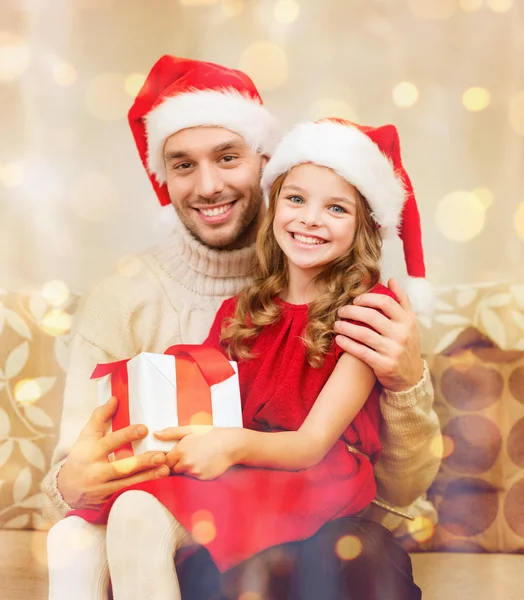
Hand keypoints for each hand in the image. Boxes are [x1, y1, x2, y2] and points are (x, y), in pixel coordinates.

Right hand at [57, 396, 169, 510]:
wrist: (65, 490)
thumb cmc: (82, 457)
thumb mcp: (86, 436)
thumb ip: (100, 417)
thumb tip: (115, 398)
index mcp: (91, 453)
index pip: (110, 442)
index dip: (127, 435)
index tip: (145, 428)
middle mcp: (96, 473)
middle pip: (121, 468)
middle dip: (141, 463)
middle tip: (161, 455)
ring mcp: (101, 490)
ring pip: (126, 485)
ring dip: (147, 478)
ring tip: (165, 470)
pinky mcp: (107, 503)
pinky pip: (125, 497)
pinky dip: (142, 492)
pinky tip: (157, 487)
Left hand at [155, 426, 242, 479]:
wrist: (231, 444)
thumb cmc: (211, 434)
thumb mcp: (191, 429)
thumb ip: (172, 432)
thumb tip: (155, 434)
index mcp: (180, 450)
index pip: (163, 461)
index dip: (166, 459)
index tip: (171, 456)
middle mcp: (186, 463)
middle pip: (171, 470)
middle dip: (175, 465)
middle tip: (185, 456)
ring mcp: (195, 472)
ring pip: (183, 474)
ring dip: (185, 469)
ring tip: (196, 458)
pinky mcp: (203, 479)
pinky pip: (193, 478)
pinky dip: (196, 473)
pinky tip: (204, 463)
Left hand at [334, 278, 423, 391]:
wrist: (411, 376)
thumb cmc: (406, 344)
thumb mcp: (410, 322)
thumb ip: (402, 300)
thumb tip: (392, 279)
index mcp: (408, 321)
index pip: (386, 302)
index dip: (367, 298)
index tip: (355, 300)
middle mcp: (402, 334)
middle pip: (371, 316)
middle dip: (352, 311)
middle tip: (341, 311)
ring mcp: (393, 350)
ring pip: (364, 334)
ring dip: (345, 327)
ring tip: (336, 324)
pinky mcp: (384, 365)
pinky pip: (361, 351)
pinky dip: (347, 344)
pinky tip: (338, 339)